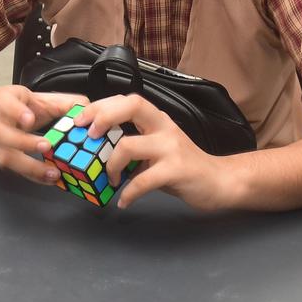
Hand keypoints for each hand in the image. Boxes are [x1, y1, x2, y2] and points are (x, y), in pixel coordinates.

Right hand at [0, 86, 87, 184]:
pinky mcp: (1, 159)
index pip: (4, 102)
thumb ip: (62, 102)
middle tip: (46, 146)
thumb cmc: (20, 106)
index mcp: (3, 100)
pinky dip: (33, 176)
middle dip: (23, 142)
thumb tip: (85, 108)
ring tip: (52, 172)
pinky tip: (49, 179)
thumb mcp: (38, 98)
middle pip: (0, 133)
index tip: (30, 120)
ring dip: (30, 167)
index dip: (15, 111)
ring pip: (5, 156)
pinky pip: (15, 171)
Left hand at [78, 94, 228, 209]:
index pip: (127, 100)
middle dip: (103, 117)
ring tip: (111, 180)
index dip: (101, 106)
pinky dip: (128, 193)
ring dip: (111, 166)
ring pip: (128, 145)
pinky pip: (142, 180)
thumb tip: (97, 148)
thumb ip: (133, 143)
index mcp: (157, 120)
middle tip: (89, 136)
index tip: (81, 120)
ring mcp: (171, 147)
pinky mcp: (176, 170)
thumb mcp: (156, 148)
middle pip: (131, 106)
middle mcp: (163, 127)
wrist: (219, 181)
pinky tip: (124, 201)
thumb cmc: (183, 166)